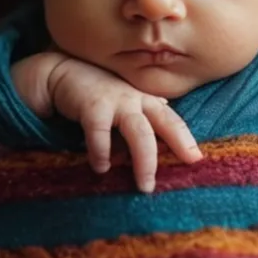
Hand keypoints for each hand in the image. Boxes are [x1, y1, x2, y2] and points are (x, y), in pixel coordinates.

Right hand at [47, 57, 202, 192]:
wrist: (61, 72)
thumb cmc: (97, 92)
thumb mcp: (125, 102)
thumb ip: (143, 118)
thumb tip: (163, 142)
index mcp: (146, 100)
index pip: (172, 120)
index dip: (186, 139)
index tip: (197, 159)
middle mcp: (135, 98)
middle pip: (164, 123)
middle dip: (177, 145)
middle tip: (187, 166)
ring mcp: (115, 100)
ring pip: (139, 132)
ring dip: (144, 160)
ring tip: (144, 185)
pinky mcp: (92, 105)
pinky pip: (100, 133)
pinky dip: (102, 152)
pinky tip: (101, 168)